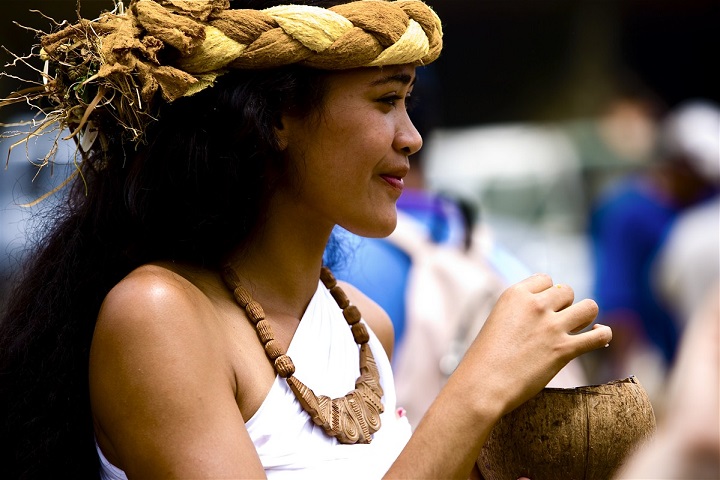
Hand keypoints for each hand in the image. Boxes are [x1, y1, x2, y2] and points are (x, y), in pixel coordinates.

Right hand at [456, 273, 611, 415]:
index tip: (544, 308)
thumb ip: (520, 312)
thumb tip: (546, 313)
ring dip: (585, 317)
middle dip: (565, 306)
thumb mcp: (498, 321)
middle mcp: (535, 305)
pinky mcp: (564, 349)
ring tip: (578, 328)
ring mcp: (551, 326)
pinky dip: (602, 335)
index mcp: (515, 294)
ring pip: (589, 307)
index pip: (545, 279)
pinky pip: (599, 335)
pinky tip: (597, 338)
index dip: (548, 294)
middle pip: (567, 291)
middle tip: (558, 323)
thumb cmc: (485, 359)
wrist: (482, 386)